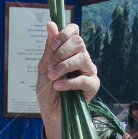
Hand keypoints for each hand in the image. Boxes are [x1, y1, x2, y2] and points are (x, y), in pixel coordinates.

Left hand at [36, 21, 98, 138]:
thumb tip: (50, 24)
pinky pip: (85, 79)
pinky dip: (70, 82)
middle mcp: (82, 58)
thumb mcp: (44, 68)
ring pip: (82, 58)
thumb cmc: (47, 92)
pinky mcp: (93, 86)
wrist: (51, 115)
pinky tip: (58, 86)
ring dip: (64, 66)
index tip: (53, 45)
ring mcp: (89, 71)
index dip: (65, 33)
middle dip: (61, 52)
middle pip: (79, 42)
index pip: (75, 31)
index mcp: (71, 51)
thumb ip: (49, 48)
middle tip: (49, 68)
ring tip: (52, 78)